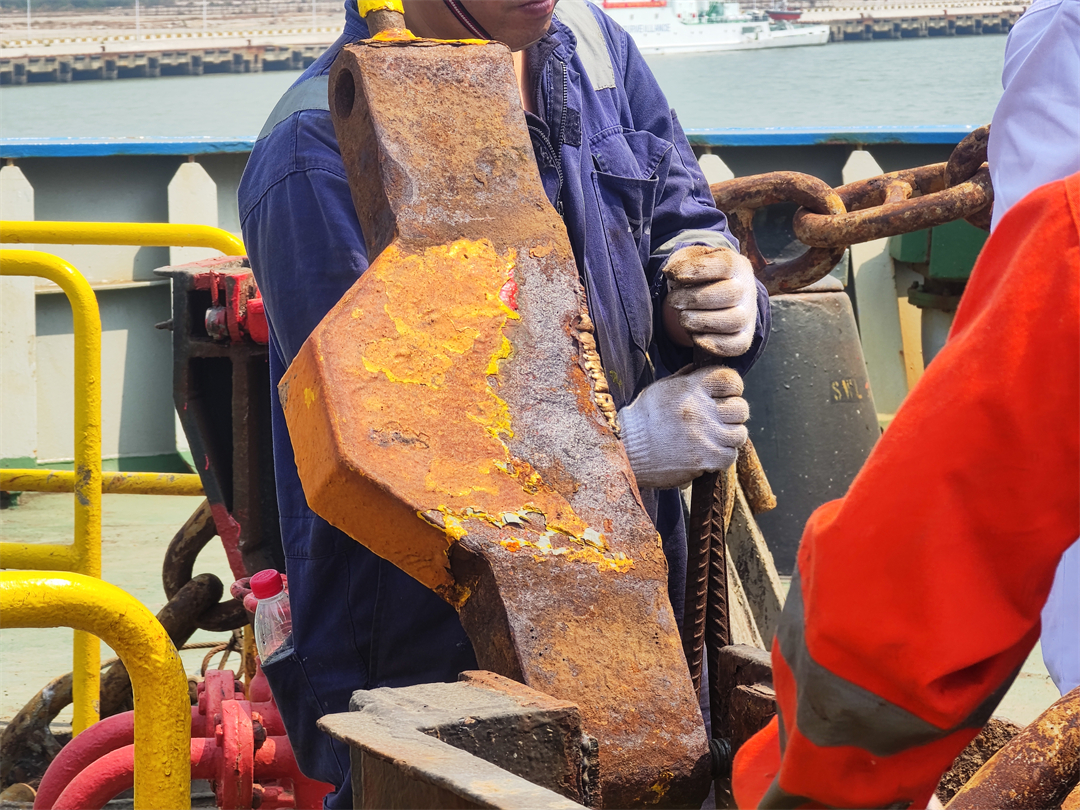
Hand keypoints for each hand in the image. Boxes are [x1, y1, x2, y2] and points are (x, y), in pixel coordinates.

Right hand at [617, 365, 748, 489]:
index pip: (731, 379)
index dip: (733, 387)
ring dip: (729, 436)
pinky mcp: (704, 459)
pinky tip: (709, 452)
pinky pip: (730, 456)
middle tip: (721, 419)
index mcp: (690, 388)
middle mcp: (699, 409)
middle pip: (740, 408)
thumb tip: (702, 366)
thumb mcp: (662, 388)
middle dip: (733, 413)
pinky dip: (723, 455)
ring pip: (739, 433)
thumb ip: (686, 377)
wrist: (627, 449)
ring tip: (714, 437)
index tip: (726, 395)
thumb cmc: (644, 418)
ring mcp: (704, 436)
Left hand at [663, 245, 756, 357]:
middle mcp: (747, 289)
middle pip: (731, 293)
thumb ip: (681, 260)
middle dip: (695, 299)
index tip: (674, 276)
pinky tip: (695, 337)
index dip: (697, 270)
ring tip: (683, 318)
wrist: (718, 296)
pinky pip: (736, 345)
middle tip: (674, 301)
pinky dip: (714, 344)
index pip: (724, 265)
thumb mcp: (692, 259)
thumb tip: (671, 272)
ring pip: (734, 320)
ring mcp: (748, 315)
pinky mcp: (744, 338)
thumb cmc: (702, 276)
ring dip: (702, 321)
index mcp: (737, 265)